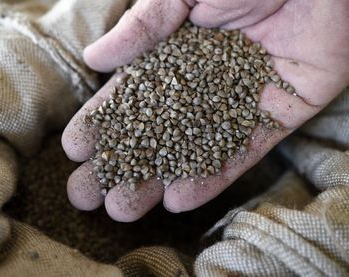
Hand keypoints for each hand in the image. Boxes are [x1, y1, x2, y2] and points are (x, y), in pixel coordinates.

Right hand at [62, 0, 348, 221]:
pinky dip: (211, 177)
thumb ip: (143, 25)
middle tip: (87, 195)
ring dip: (157, 179)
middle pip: (155, 130)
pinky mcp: (272, 119)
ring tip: (123, 209)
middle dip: (122, 162)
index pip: (131, 94)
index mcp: (176, 51)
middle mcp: (201, 83)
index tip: (75, 150)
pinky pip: (239, 153)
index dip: (103, 121)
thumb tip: (95, 58)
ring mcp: (236, 104)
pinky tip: (178, 200)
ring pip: (190, 149)